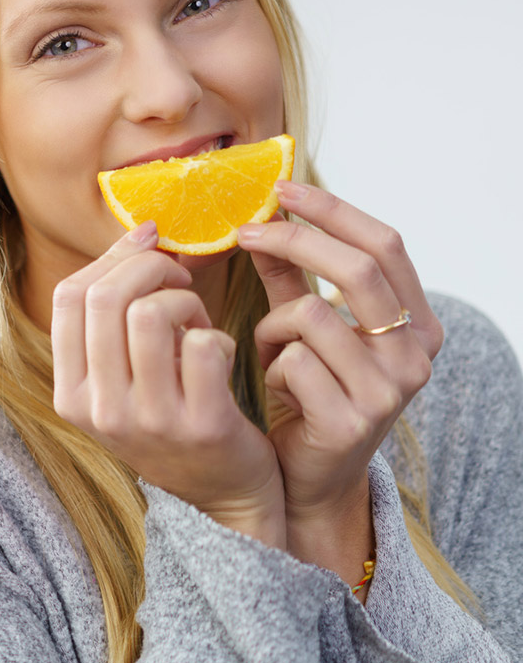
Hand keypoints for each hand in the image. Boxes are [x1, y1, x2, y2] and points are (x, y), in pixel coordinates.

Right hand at [51, 221, 284, 545]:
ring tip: (197, 319)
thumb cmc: (172, 416)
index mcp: (71, 392)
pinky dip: (218, 334)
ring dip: (184, 300)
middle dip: (150, 267)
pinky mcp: (201, 425)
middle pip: (107, 297)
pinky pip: (205, 344)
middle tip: (178, 276)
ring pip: (152, 314)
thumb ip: (115, 319)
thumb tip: (143, 233)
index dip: (112, 256)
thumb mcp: (122, 378)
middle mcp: (100, 410)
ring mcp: (148, 421)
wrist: (225, 496)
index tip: (148, 242)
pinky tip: (220, 353)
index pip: (70, 296)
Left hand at [237, 181, 440, 579]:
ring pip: (312, 315)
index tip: (283, 187)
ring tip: (271, 352)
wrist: (311, 475)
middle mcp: (415, 354)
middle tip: (246, 229)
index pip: (385, 244)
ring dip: (273, 326)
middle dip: (295, 240)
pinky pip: (292, 361)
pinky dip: (269, 365)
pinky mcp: (351, 421)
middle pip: (359, 270)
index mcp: (416, 322)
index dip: (333, 210)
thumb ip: (291, 275)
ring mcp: (389, 391)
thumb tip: (265, 216)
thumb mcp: (303, 326)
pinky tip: (277, 388)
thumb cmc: (308, 390)